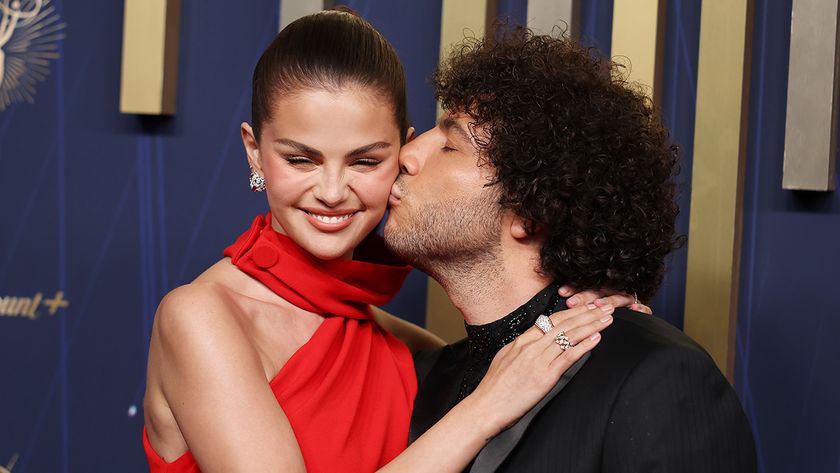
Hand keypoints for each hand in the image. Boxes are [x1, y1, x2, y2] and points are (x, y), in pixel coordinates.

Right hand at [466, 303, 613, 435]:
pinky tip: (596, 338)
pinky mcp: (545, 376)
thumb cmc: (494, 389)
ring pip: (569, 336)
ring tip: (606, 318)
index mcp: (521, 342)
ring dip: (591, 325)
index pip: (550, 320)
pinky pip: (568, 356)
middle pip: (563, 323)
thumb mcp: (504, 360)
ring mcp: (538, 359)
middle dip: (587, 313)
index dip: (571, 311)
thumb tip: (531, 345)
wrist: (486, 407)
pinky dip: (584, 345)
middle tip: (603, 306)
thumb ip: (520, 350)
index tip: (585, 306)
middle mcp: (531, 346)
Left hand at [558, 285, 652, 314]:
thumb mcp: (590, 308)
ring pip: (618, 297)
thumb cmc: (605, 313)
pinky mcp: (641, 308)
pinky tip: (634, 309)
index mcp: (598, 293)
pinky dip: (640, 308)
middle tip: (573, 302)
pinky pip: (643, 307)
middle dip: (586, 296)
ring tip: (599, 304)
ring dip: (608, 300)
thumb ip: (576, 309)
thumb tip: (557, 311)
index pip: (585, 288)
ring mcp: (627, 300)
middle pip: (599, 292)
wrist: (634, 312)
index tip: (562, 292)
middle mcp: (612, 294)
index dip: (574, 289)